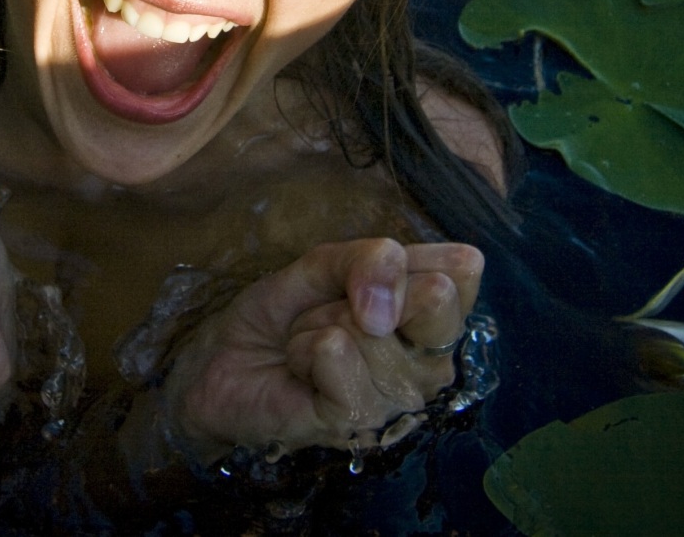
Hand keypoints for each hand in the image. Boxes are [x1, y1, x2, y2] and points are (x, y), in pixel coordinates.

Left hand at [162, 238, 482, 462]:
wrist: (223, 360)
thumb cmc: (283, 313)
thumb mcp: (324, 264)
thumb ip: (370, 260)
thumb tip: (409, 293)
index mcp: (432, 319)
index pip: (460, 272)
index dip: (403, 260)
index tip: (361, 274)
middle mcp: (429, 364)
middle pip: (433, 299)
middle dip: (362, 287)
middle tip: (330, 308)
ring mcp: (398, 400)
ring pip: (374, 328)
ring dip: (320, 322)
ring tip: (307, 341)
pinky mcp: (357, 424)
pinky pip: (338, 355)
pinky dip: (305, 347)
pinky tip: (300, 367)